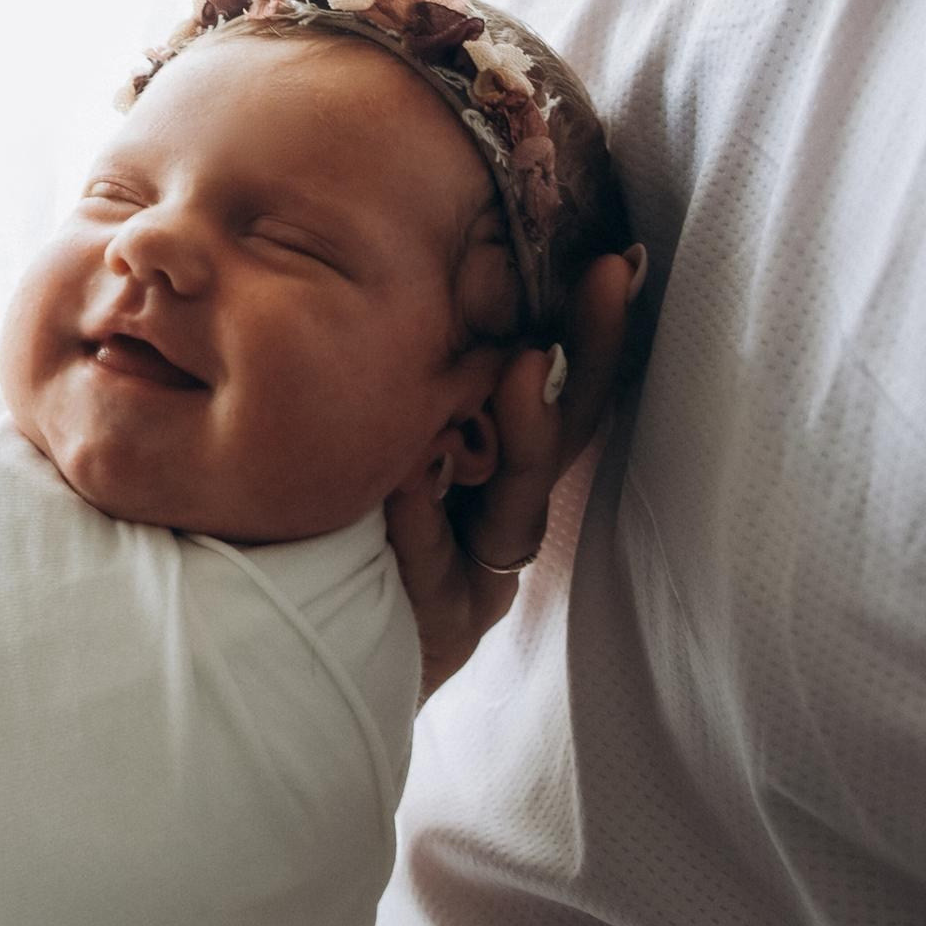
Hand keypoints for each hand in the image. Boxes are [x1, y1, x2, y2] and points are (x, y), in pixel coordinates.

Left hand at [388, 244, 642, 698]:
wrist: (310, 662)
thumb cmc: (345, 532)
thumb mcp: (391, 448)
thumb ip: (428, 388)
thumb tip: (452, 288)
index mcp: (504, 469)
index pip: (565, 390)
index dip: (596, 333)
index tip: (615, 264)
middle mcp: (505, 517)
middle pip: (563, 436)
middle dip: (586, 359)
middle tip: (600, 287)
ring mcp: (480, 574)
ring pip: (515, 505)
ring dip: (520, 434)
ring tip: (514, 370)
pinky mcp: (444, 627)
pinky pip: (433, 566)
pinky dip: (424, 522)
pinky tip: (408, 482)